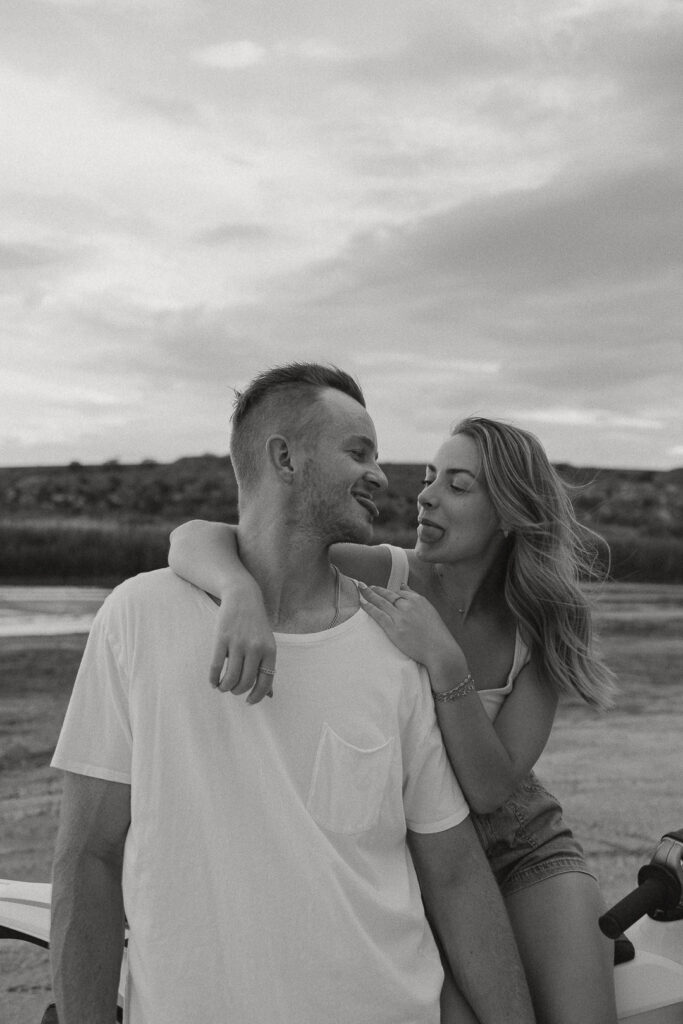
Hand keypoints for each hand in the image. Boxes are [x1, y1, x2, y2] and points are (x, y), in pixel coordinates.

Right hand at [210, 580, 276, 703]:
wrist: (242, 597)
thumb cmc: (256, 625)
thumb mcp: (267, 643)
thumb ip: (267, 667)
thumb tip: (269, 695)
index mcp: (270, 650)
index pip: (265, 681)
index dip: (256, 696)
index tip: (249, 702)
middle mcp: (255, 648)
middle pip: (245, 682)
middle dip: (237, 691)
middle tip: (233, 690)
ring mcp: (238, 643)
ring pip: (231, 677)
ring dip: (225, 687)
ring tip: (222, 687)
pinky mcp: (221, 639)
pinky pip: (216, 667)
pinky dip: (213, 679)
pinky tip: (213, 682)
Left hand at [358, 584, 465, 672]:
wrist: (440, 650)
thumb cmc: (436, 633)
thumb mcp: (429, 609)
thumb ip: (415, 596)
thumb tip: (403, 585)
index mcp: (418, 600)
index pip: (399, 592)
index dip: (387, 591)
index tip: (380, 590)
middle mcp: (408, 605)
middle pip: (387, 594)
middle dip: (374, 589)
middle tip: (364, 585)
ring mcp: (400, 616)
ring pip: (380, 602)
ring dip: (368, 594)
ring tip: (360, 588)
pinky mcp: (394, 628)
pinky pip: (378, 614)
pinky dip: (368, 607)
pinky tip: (362, 602)